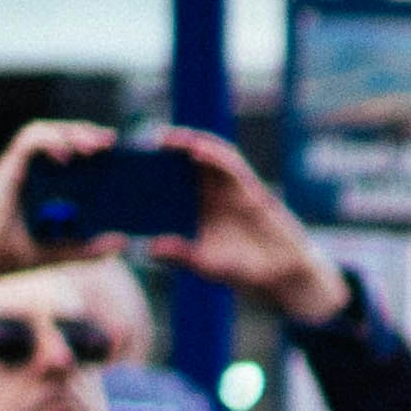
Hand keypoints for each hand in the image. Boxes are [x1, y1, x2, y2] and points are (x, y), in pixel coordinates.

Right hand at [0, 120, 113, 313]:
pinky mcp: (5, 171)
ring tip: (92, 146)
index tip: (111, 145)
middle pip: (54, 133)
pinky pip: (27, 144)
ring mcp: (14, 167)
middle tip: (109, 140)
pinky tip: (66, 157)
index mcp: (39, 180)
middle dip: (82, 131)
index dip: (85, 139)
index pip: (63, 146)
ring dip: (67, 133)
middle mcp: (26, 168)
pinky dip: (48, 143)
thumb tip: (122, 243)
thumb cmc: (16, 255)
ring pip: (39, 131)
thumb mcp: (63, 252)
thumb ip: (90, 249)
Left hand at [163, 130, 346, 320]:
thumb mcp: (205, 264)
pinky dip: (214, 154)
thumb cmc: (242, 269)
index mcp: (195, 209)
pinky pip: (230, 165)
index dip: (153, 169)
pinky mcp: (249, 187)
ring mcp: (229, 188)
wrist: (280, 273)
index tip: (129, 162)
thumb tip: (150, 249)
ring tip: (168, 137)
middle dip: (169, 148)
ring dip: (189, 143)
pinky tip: (197, 150)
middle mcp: (210, 194)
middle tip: (147, 140)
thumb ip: (181, 255)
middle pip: (186, 163)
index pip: (171, 182)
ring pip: (207, 157)